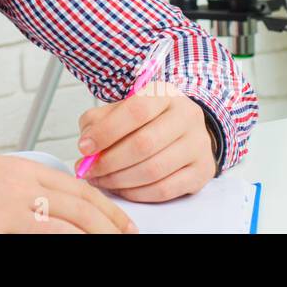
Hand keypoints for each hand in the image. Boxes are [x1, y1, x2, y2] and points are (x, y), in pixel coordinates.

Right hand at [0, 149, 139, 233]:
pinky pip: (36, 240)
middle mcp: (20, 185)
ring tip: (113, 247)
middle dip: (113, 228)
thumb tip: (55, 211)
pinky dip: (57, 244)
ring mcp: (6, 209)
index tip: (125, 224)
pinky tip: (71, 250)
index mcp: (21, 169)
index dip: (109, 210)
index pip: (81, 190)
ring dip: (93, 239)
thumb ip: (23, 190)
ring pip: (66, 228)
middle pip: (83, 209)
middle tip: (130, 240)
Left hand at [75, 79, 217, 201]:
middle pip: (144, 144)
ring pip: (154, 170)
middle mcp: (187, 116)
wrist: (183, 129)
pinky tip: (121, 188)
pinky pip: (165, 189)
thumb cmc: (146, 118)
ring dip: (119, 180)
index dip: (106, 131)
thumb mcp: (122, 107)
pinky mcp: (202, 171)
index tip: (83, 147)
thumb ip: (99, 120)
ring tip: (99, 179)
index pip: (136, 110)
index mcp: (165, 93)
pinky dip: (136, 193)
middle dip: (109, 162)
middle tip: (87, 170)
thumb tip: (86, 145)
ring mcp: (198, 145)